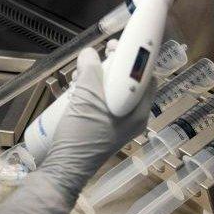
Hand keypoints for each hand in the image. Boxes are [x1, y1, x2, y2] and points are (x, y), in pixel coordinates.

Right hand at [0, 48, 153, 213]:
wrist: (65, 169)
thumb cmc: (81, 137)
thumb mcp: (85, 100)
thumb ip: (90, 72)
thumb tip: (90, 53)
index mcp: (137, 112)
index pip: (148, 77)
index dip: (138, 58)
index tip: (124, 44)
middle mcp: (132, 118)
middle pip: (130, 83)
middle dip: (116, 65)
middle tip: (105, 51)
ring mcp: (117, 124)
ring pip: (114, 92)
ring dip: (101, 76)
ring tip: (84, 70)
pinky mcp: (102, 128)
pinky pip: (103, 103)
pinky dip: (94, 91)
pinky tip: (78, 86)